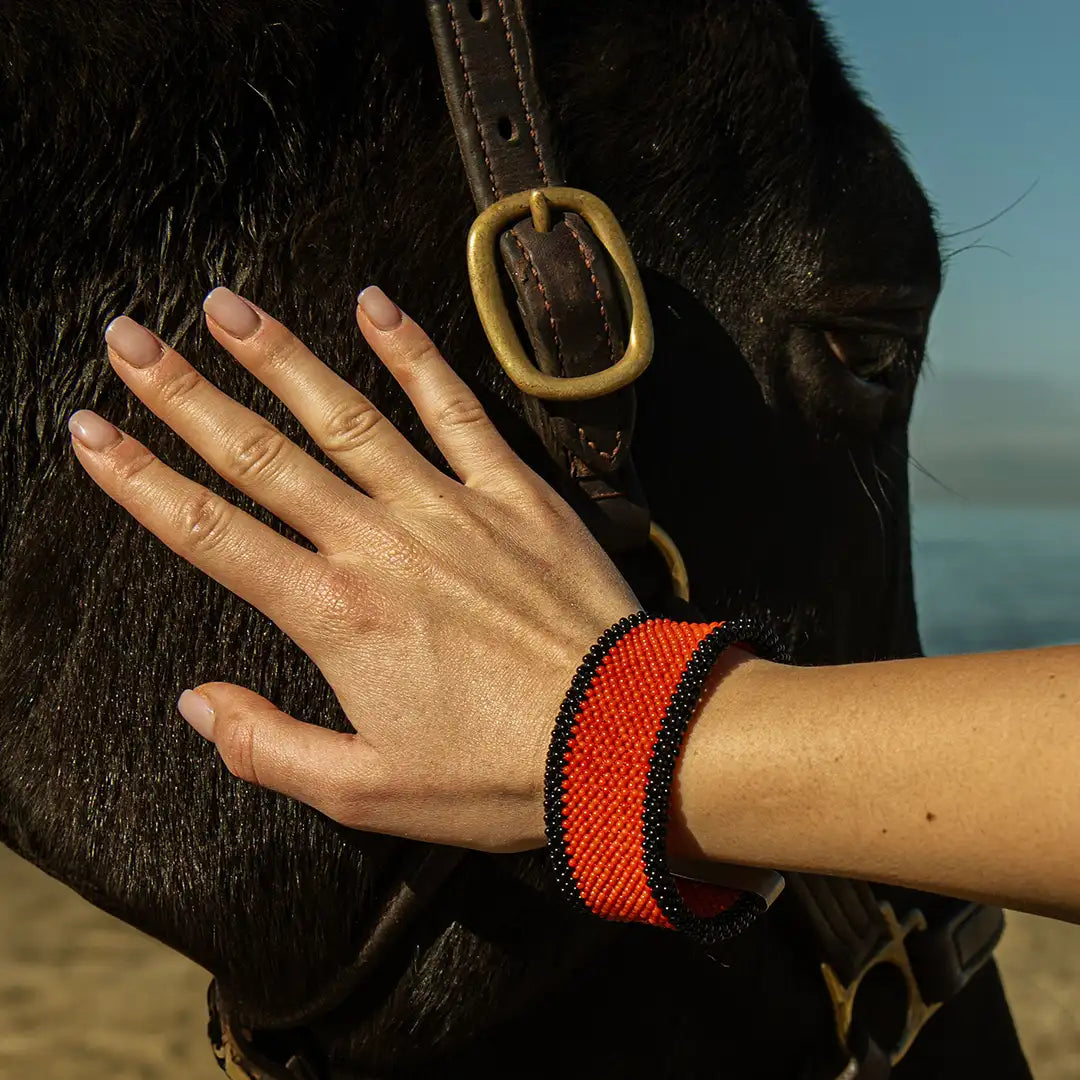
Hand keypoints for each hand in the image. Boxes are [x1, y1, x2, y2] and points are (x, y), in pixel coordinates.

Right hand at [67, 286, 638, 851]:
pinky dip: (413, 355)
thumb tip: (196, 703)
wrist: (622, 736)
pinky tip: (373, 304)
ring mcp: (448, 508)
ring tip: (223, 305)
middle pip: (261, 456)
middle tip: (127, 336)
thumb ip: (268, 746)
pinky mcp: (513, 493)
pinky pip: (455, 409)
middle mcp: (378, 544)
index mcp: (332, 614)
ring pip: (345, 415)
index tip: (89, 430)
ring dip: (279, 356)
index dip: (139, 480)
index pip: (211, 533)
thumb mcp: (367, 790)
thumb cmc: (498, 773)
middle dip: (184, 394)